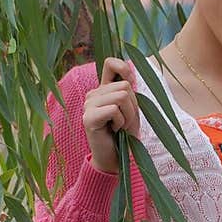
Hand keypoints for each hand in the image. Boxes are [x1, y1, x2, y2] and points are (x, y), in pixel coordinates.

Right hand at [82, 58, 139, 173]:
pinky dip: (121, 122)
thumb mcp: (131, 109)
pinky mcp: (88, 117)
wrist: (116, 159)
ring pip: (122, 96)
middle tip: (125, 121)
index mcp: (103, 89)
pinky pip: (114, 109)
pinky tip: (113, 130)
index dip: (125, 69)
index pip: (111, 63)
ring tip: (119, 126)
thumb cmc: (125, 134)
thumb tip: (128, 76)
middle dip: (133, 106)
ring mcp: (88, 105)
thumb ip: (129, 90)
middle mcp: (93, 94)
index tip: (132, 86)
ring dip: (128, 115)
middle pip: (125, 86)